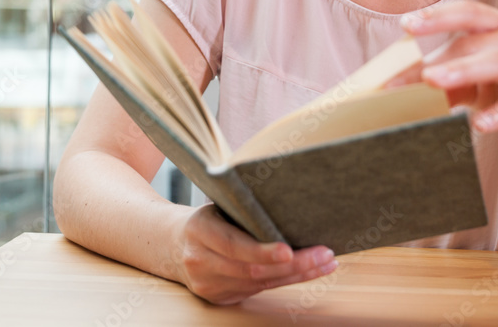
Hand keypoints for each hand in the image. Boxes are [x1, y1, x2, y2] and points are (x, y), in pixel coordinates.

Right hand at [170, 203, 337, 304]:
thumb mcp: (216, 206)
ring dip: (297, 274)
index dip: (262, 251)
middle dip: (293, 265)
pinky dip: (286, 281)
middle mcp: (200, 262)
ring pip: (260, 283)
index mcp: (198, 231)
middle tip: (324, 254)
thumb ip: (242, 209)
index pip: (233, 246)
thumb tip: (286, 200)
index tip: (290, 249)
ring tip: (326, 262)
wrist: (171, 244)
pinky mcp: (219, 298)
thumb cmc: (205, 218)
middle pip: (252, 270)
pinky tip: (309, 271)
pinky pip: (258, 290)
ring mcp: (209, 285)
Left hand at [401, 0, 497, 160]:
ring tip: (433, 82)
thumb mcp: (475, 87)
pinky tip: (479, 123)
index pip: (468, 12)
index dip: (438, 16)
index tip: (406, 24)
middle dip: (440, 57)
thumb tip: (398, 86)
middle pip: (476, 41)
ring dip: (464, 70)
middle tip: (410, 72)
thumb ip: (444, 80)